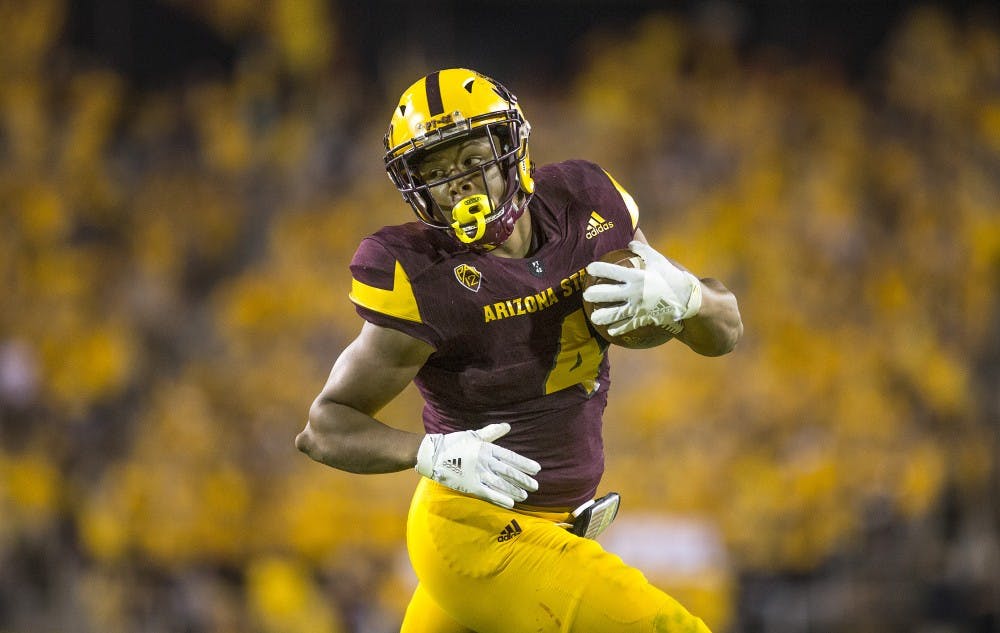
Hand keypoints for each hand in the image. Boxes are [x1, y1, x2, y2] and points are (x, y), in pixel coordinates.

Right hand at [415, 423, 540, 508]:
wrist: (433, 454)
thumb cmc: (454, 442)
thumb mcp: (474, 434)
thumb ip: (492, 432)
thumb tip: (508, 425)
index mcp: (487, 448)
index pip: (511, 457)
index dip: (524, 464)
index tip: (537, 469)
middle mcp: (485, 461)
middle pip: (508, 472)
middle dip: (523, 480)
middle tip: (535, 486)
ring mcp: (478, 474)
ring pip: (501, 484)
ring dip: (514, 490)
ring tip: (525, 496)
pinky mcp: (470, 486)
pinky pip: (488, 494)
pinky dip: (500, 498)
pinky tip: (511, 503)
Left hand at [582, 240, 701, 336]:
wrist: (687, 298)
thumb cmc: (672, 276)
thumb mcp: (658, 259)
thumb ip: (642, 250)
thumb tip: (630, 241)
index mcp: (637, 275)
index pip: (612, 271)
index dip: (599, 269)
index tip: (589, 268)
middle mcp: (634, 292)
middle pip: (609, 294)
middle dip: (594, 294)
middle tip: (586, 294)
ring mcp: (638, 307)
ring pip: (615, 313)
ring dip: (602, 316)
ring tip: (594, 317)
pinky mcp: (644, 318)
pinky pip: (628, 325)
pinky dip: (619, 328)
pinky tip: (611, 331)